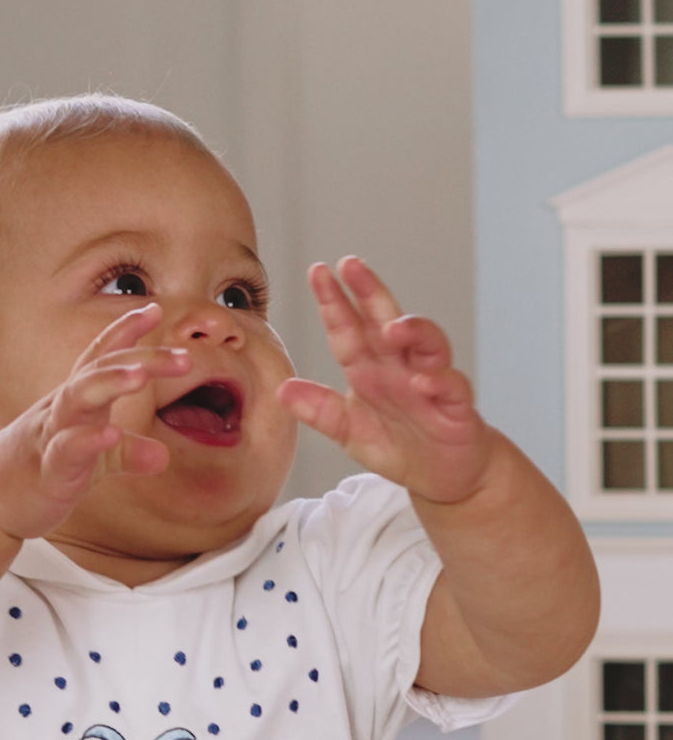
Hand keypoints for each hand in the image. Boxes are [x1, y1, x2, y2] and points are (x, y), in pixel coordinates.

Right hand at [0, 302, 189, 538]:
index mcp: (78, 400)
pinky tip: (111, 434)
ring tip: (140, 376)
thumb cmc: (42, 469)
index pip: (101, 357)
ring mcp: (53, 435)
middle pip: (100, 370)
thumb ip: (126, 453)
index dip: (126, 332)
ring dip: (109, 382)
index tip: (154, 309)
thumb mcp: (91, 459)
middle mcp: (65, 408)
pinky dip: (88, 441)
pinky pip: (66, 450)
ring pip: (78, 398)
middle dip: (140, 358)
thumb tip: (162, 456)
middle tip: (184, 358)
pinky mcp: (47, 470)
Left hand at [277, 258, 492, 504]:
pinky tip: (423, 381)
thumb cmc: (399, 445)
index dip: (334, 304)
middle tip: (352, 265)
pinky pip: (450, 385)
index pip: (348, 331)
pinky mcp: (455, 404)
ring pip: (426, 343)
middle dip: (370, 292)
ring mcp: (430, 381)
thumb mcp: (349, 432)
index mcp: (369, 370)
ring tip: (391, 328)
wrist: (441, 474)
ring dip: (412, 331)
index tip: (318, 273)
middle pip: (385, 321)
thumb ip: (320, 411)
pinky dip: (438, 381)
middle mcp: (399, 367)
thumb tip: (282, 390)